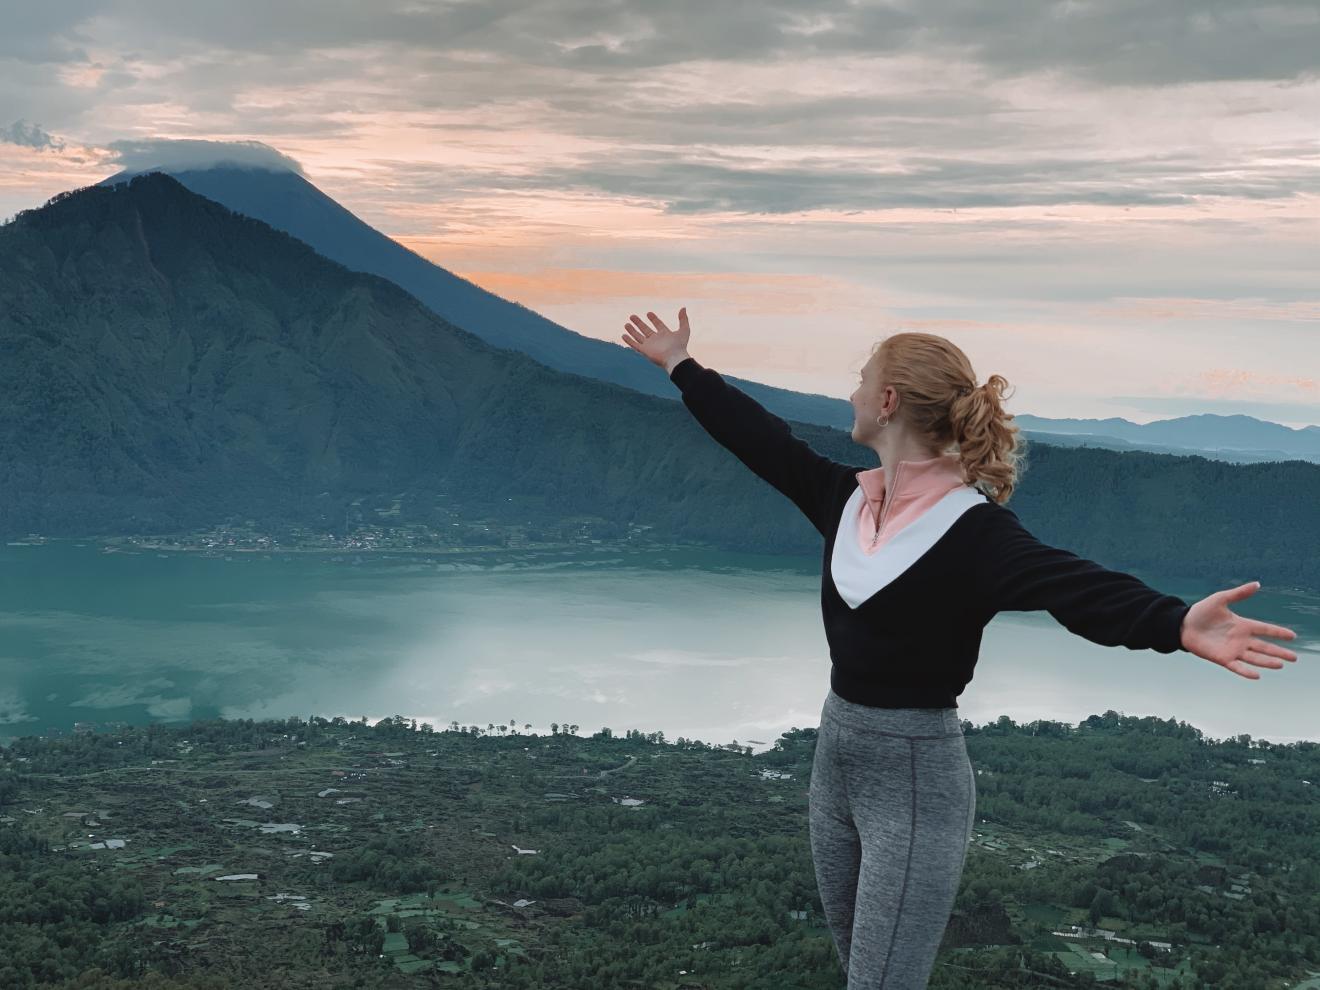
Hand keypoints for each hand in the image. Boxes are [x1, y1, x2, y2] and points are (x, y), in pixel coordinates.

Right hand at [622, 308, 690, 370]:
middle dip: (639, 323)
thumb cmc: (680, 345)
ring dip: (632, 330)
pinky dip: (629, 340)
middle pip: (645, 329)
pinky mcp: (645, 350)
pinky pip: (635, 345)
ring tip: (626, 324)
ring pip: (638, 336)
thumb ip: (683, 319)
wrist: (675, 358)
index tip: (648, 313)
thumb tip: (683, 308)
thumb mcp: (684, 329)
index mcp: (665, 334)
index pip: (658, 324)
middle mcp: (656, 340)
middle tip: (632, 316)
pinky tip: (623, 335)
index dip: (653, 319)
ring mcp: (650, 345)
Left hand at [1180, 581, 1299, 678]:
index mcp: (1242, 625)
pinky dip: (1246, 671)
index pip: (1265, 629)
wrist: (1182, 625)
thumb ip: (1238, 593)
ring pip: (1254, 657)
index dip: (1278, 632)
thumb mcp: (1220, 599)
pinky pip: (1237, 667)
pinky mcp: (1222, 658)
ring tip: (1281, 664)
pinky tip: (1257, 675)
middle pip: (1264, 647)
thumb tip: (1257, 584)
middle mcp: (1240, 639)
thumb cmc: (1201, 612)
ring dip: (1267, 662)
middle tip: (1294, 657)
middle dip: (1279, 652)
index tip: (1292, 636)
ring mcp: (1232, 650)